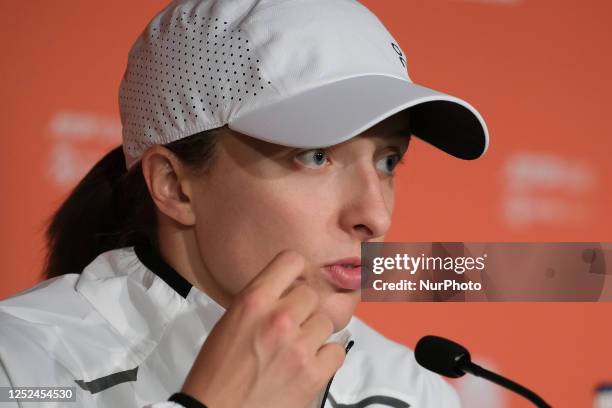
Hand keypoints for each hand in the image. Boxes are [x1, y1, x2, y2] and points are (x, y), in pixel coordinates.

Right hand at [181, 250, 346, 407]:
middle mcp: (278, 319)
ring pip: (326, 322)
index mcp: (252, 301)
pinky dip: (326, 358)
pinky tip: (308, 365)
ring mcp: (298, 347)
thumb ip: (261, 302)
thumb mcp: (230, 322)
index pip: (291, 260)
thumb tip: (289, 292)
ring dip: (315, 334)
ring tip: (296, 350)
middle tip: (291, 327)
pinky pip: (337, 351)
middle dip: (303, 310)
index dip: (297, 271)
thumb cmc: (216, 370)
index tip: (296, 283)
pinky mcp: (313, 375)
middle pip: (312, 295)